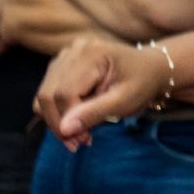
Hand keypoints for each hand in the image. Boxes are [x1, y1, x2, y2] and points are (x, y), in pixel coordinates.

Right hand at [34, 36, 167, 146]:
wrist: (149, 69)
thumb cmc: (142, 83)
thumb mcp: (125, 100)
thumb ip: (94, 113)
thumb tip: (64, 129)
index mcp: (91, 54)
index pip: (64, 93)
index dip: (67, 121)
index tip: (83, 141)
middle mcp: (73, 51)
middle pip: (48, 95)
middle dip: (60, 124)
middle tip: (79, 142)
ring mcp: (65, 56)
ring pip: (44, 96)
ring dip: (57, 120)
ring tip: (81, 133)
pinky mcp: (61, 66)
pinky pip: (48, 93)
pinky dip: (58, 112)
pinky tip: (77, 120)